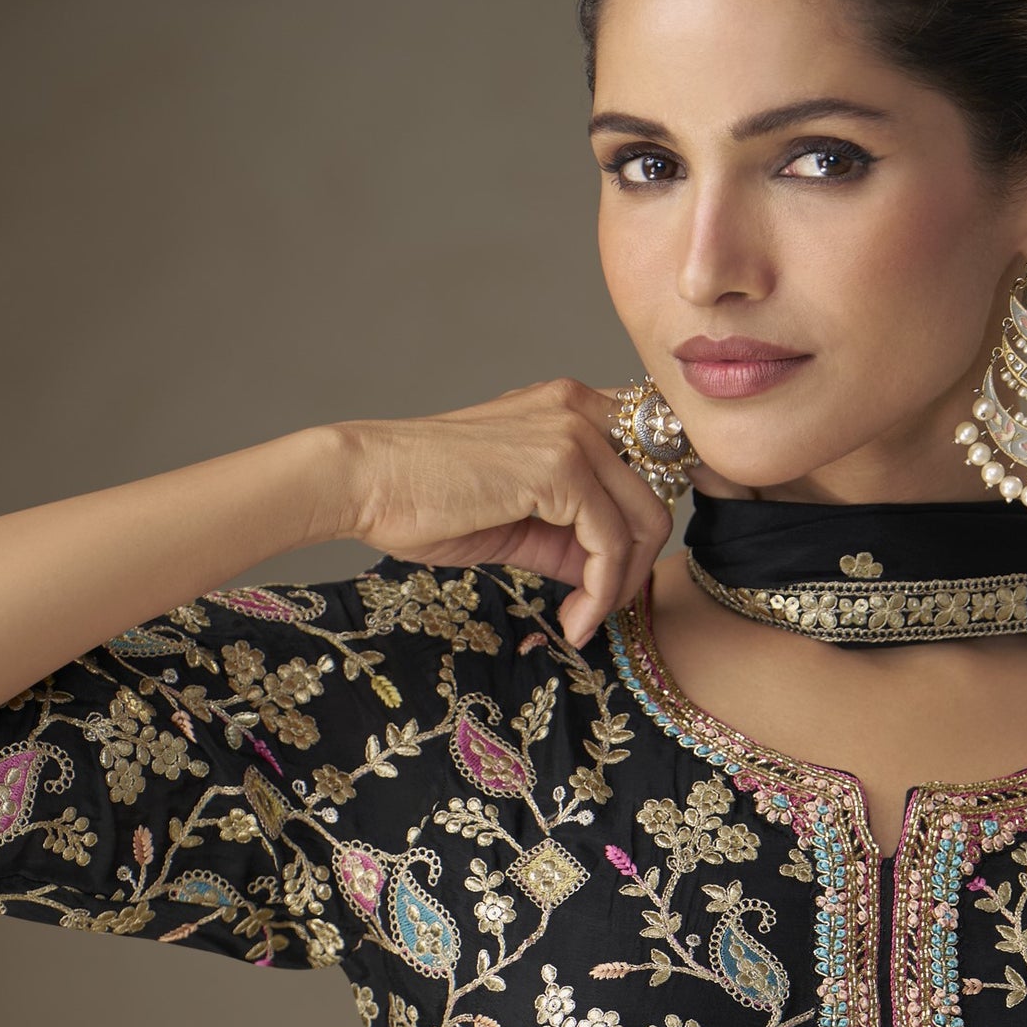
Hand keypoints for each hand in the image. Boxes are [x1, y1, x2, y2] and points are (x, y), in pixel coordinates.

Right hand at [336, 379, 674, 646]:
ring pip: (644, 518)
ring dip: (621, 585)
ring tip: (582, 619)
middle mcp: (580, 406)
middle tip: (599, 607)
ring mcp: (573, 432)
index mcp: (571, 406)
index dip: (656, 512)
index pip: (654, 452)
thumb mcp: (519, 517)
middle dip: (638, 562)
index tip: (629, 569)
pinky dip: (600, 592)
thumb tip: (609, 572)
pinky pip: (610, 542)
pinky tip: (571, 619)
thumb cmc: (428, 499)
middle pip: (658, 490)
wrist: (368, 482)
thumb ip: (570, 534)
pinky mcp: (561, 467)